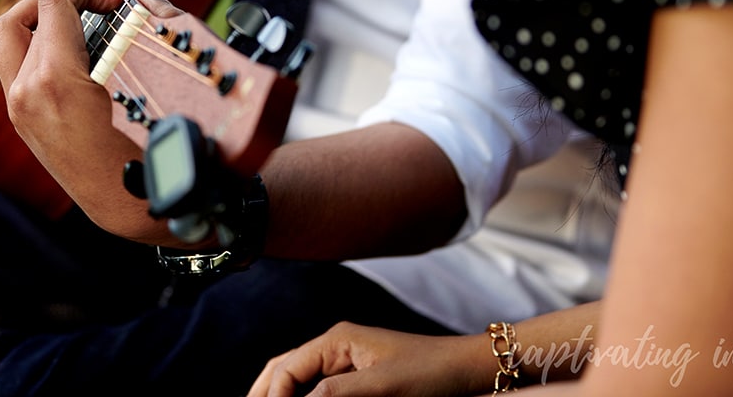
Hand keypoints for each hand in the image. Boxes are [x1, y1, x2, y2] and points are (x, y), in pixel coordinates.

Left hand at [0, 0, 184, 239]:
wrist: (128, 208)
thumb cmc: (150, 152)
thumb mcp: (155, 84)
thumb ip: (153, 27)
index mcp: (55, 81)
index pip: (53, 1)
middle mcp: (26, 93)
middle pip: (20, 15)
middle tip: (97, 1)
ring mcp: (19, 109)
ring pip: (10, 41)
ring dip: (43, 21)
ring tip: (83, 19)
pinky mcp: (22, 121)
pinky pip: (17, 67)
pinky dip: (40, 47)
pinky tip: (77, 51)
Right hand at [247, 322, 482, 396]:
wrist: (468, 370)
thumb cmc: (432, 371)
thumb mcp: (382, 385)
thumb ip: (335, 393)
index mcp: (337, 340)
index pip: (287, 368)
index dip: (271, 396)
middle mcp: (337, 348)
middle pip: (284, 369)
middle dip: (264, 392)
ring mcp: (347, 364)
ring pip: (298, 380)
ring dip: (280, 395)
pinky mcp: (360, 381)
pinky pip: (319, 390)